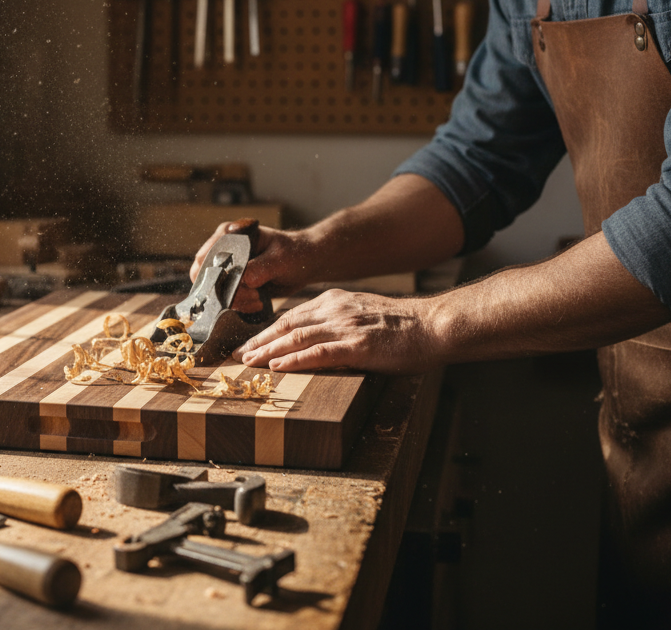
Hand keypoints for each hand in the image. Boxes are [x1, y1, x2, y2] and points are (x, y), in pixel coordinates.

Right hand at [190, 221, 311, 312]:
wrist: (305, 264)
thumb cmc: (294, 253)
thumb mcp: (280, 258)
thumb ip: (262, 267)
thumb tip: (244, 280)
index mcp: (230, 235)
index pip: (206, 256)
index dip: (213, 274)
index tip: (236, 286)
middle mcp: (223, 250)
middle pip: (205, 276)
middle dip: (226, 291)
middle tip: (252, 294)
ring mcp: (228, 268)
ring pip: (214, 291)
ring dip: (235, 300)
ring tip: (258, 298)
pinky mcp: (234, 283)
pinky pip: (226, 300)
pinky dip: (240, 305)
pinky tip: (258, 302)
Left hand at [233, 289, 444, 374]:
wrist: (434, 325)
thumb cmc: (403, 326)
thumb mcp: (362, 314)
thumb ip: (338, 321)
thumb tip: (315, 338)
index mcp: (334, 301)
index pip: (291, 316)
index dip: (266, 331)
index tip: (248, 343)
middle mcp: (335, 310)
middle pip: (286, 325)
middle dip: (258, 341)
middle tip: (236, 355)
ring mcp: (346, 327)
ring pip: (296, 338)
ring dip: (267, 351)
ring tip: (248, 362)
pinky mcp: (358, 346)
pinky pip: (319, 353)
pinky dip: (295, 360)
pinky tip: (277, 367)